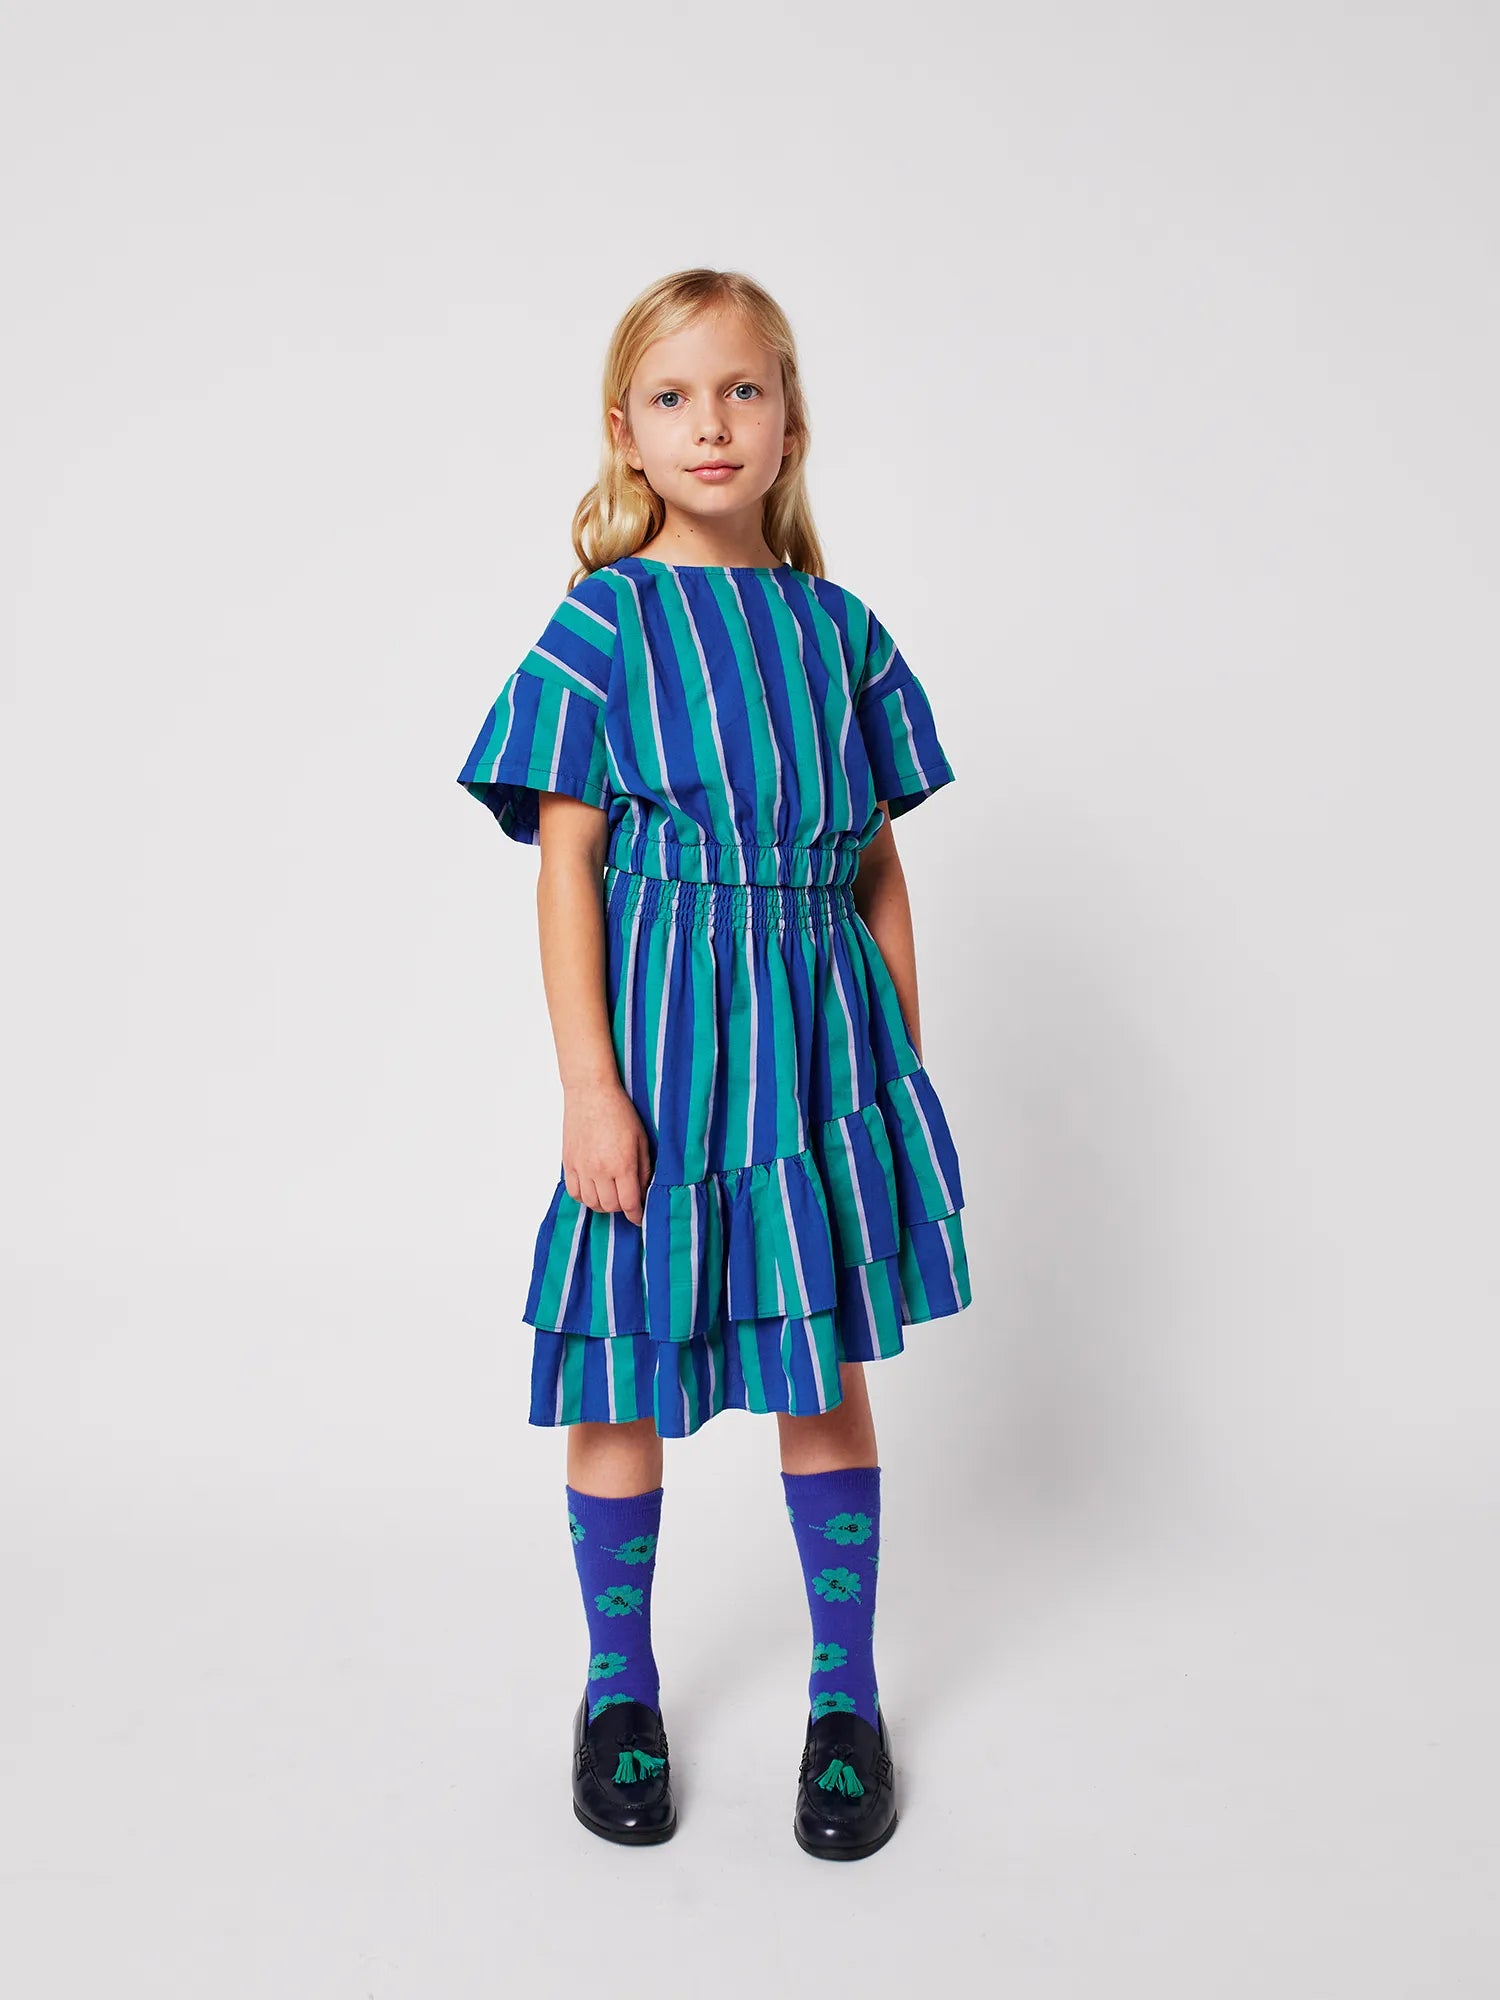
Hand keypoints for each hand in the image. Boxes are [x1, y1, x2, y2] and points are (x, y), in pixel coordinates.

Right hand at [561, 1078, 653, 1225]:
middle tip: (627, 1200)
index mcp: (622, 1164)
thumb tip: (643, 1191)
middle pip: (610, 1206)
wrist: (590, 1092)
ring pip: (591, 1203)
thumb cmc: (619, 1111)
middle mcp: (600, 1170)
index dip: (636, 1215)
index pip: (628, 1203)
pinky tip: (593, 1189)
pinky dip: (584, 1197)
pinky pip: (574, 1192)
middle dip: (621, 1208)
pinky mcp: (568, 1163)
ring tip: (610, 1196)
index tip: (639, 1217)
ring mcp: (581, 1167)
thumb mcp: (641, 1139)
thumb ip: (644, 1168)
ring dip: (602, 1204)